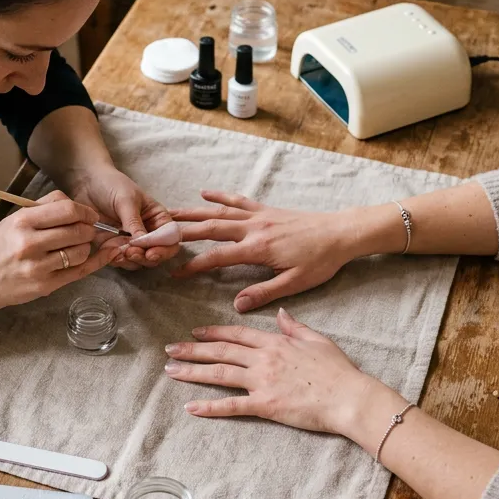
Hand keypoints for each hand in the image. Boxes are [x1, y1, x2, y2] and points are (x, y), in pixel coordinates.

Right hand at [0, 190, 121, 309]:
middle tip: (88, 230)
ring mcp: (38, 267)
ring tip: (79, 245)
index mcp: (22, 221)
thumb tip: (75, 205)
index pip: (66, 210)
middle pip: (77, 230)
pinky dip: (96, 262)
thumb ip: (43, 207)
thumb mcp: (13, 220)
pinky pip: (79, 272)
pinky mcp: (45, 285)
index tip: (89, 215)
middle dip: (89, 229)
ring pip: (80, 252)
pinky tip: (105, 255)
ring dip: (87, 247)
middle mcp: (29, 243)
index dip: (85, 211)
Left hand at [66, 166, 177, 269]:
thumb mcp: (126, 200)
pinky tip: (110, 254)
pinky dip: (116, 260)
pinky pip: (119, 259)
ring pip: (138, 261)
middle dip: (145, 257)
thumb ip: (134, 222)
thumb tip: (141, 243)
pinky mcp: (113, 246)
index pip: (170, 239)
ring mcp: (130, 241)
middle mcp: (147, 232)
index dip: (164, 249)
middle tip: (131, 252)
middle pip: (156, 254)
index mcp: (157, 218)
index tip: (151, 253)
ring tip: (120, 253)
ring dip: (131, 261)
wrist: (88, 182)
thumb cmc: (112, 184)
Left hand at [163, 309, 383, 435]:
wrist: (349, 397)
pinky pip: (231, 406)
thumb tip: (280, 313)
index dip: (213, 332)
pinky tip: (191, 407)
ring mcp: (262, 382)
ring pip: (219, 374)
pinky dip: (209, 407)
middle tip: (170, 349)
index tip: (195, 331)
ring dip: (192, 372)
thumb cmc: (338, 371)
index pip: (236, 334)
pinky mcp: (265, 405)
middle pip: (220, 351)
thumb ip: (294, 327)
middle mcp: (264, 359)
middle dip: (192, 349)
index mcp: (275, 342)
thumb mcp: (317, 340)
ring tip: (171, 371)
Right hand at [170, 191, 369, 311]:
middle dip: (181, 231)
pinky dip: (220, 196)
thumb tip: (236, 304)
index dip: (193, 266)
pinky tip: (204, 193)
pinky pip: (239, 201)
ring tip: (169, 212)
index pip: (217, 257)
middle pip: (210, 228)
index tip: (174, 273)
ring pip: (219, 212)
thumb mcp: (295, 283)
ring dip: (192, 212)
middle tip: (157, 233)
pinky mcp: (267, 210)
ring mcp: (259, 216)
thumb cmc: (321, 260)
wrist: (342, 233)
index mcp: (258, 249)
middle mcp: (254, 228)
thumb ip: (264, 293)